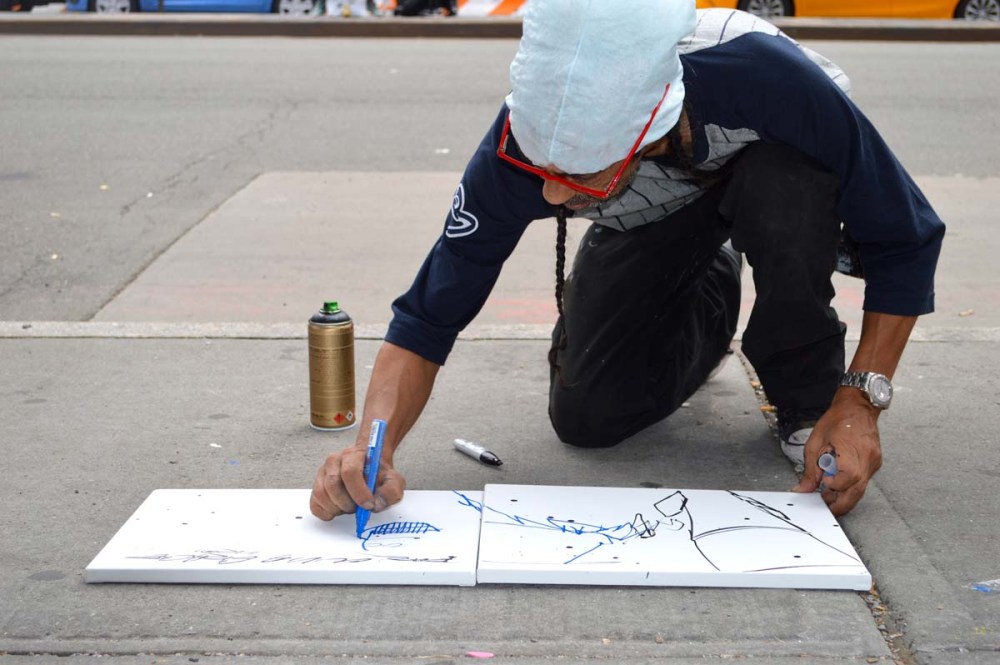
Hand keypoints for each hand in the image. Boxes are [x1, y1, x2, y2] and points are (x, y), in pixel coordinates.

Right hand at [309, 444, 406, 520]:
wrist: (368, 470)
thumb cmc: (378, 475)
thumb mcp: (393, 480)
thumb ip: (391, 491)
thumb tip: (377, 504)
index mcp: (354, 455)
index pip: (350, 472)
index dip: (359, 492)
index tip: (368, 505)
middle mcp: (334, 461)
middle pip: (332, 484)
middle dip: (347, 503)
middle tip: (358, 508)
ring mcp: (322, 473)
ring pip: (321, 494)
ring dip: (337, 508)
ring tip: (349, 507)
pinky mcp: (316, 486)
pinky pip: (314, 504)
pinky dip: (326, 512)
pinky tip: (339, 510)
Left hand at [792, 390, 882, 515]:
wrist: (857, 407)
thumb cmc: (836, 420)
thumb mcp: (815, 442)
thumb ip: (810, 469)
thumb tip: (804, 488)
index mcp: (852, 454)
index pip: (845, 482)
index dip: (832, 487)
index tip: (823, 484)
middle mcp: (867, 462)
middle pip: (855, 494)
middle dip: (839, 504)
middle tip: (824, 504)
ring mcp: (873, 463)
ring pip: (861, 490)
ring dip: (845, 496)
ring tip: (829, 493)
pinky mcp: (875, 463)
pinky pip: (864, 481)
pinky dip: (852, 485)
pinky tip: (840, 480)